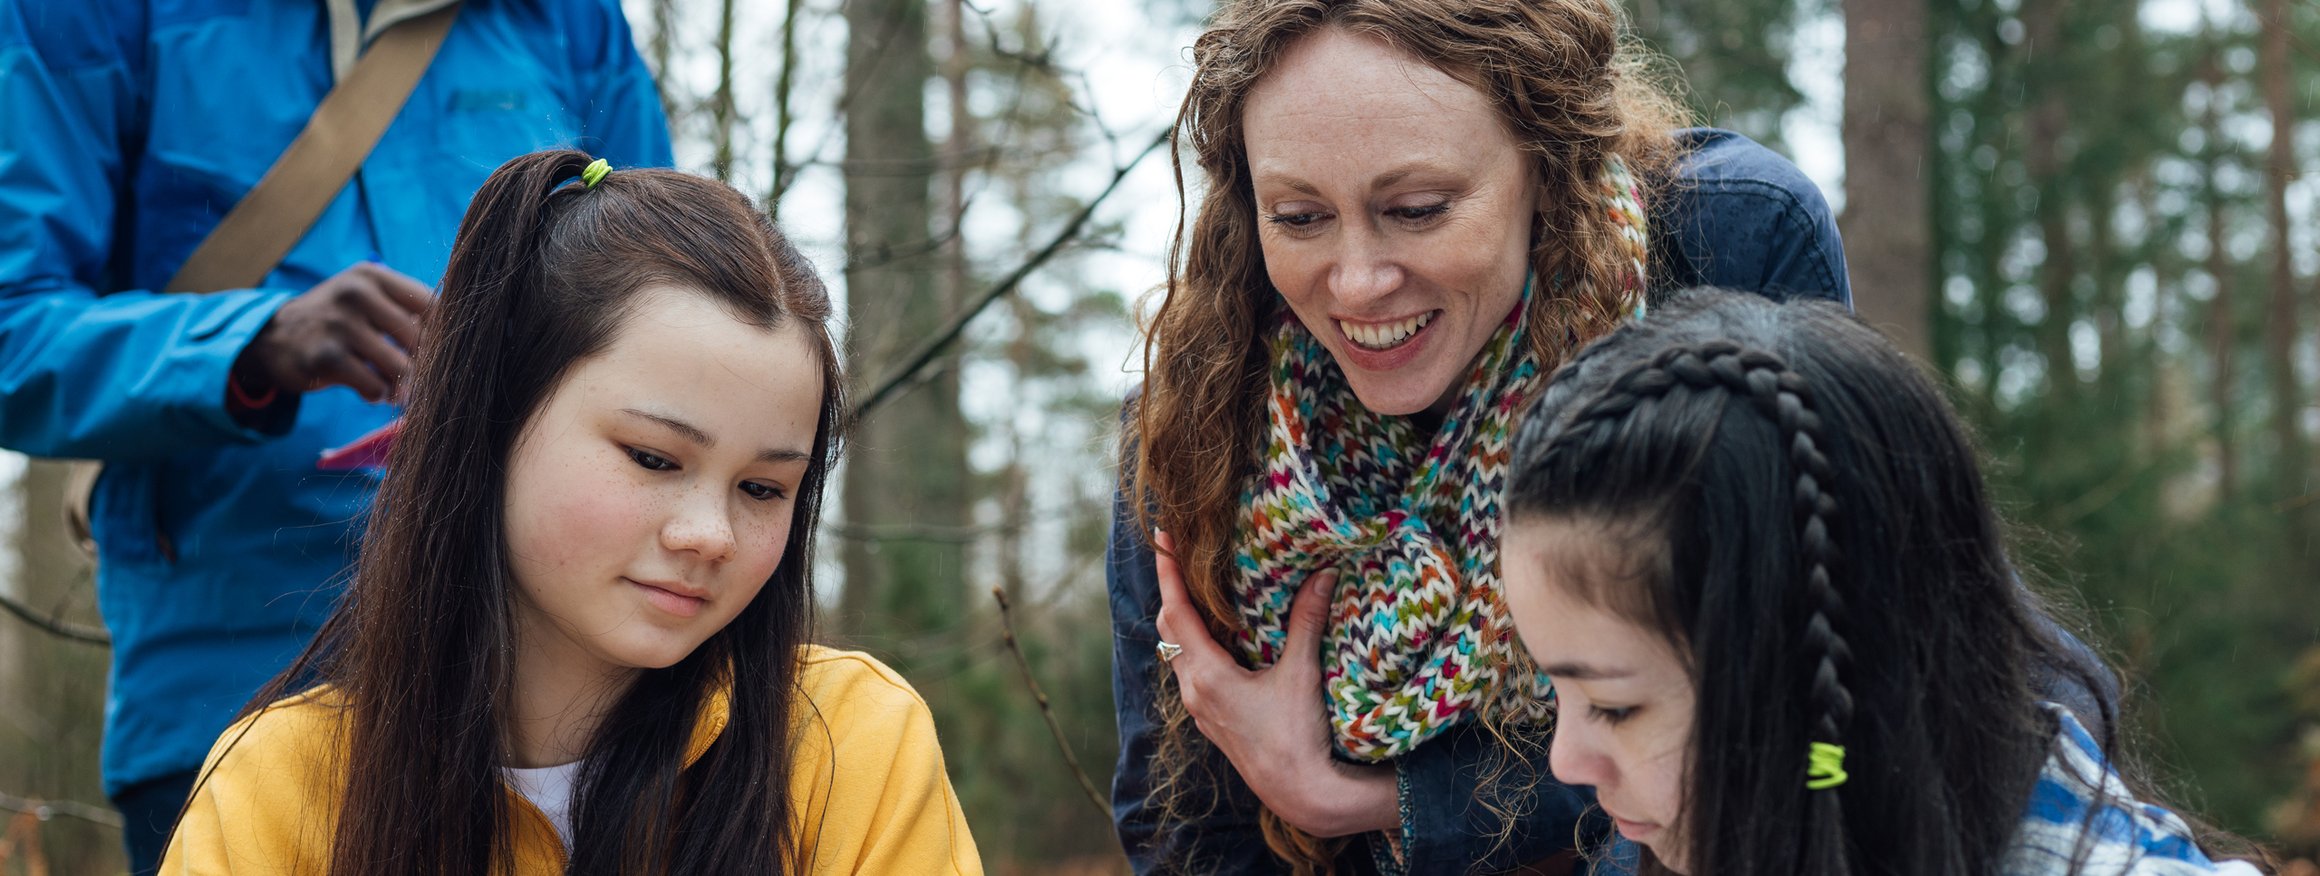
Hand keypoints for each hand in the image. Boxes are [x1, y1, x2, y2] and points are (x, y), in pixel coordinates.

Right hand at [236, 262, 430, 402]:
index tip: (441, 352)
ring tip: (399, 390)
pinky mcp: (325, 357)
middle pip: (418, 339)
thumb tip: (458, 342)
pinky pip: (374, 386)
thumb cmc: (337, 322)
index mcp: (374, 276)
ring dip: (404, 387)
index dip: (443, 335)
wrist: (273, 338)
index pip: (432, 305)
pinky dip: (379, 395)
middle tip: (420, 379)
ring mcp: (339, 324)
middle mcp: (356, 293)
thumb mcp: (368, 301)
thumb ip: (408, 312)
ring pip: (400, 366)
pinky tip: (372, 392)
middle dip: (424, 366)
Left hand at [1152, 530, 1397, 838]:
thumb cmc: (1299, 736)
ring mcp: (1201, 709)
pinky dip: (1195, 645)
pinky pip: (1191, 672)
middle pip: (1169, 629)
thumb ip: (1307, 622)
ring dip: (1181, 619)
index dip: (1168, 572)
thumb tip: (1323, 574)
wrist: (1300, 793)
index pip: (1176, 612)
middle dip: (1171, 590)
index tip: (1161, 539)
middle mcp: (1194, 691)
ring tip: (1196, 589)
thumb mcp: (1302, 674)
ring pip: (1177, 653)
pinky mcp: (1213, 720)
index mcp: (1208, 676)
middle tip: (1177, 555)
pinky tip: (1217, 637)